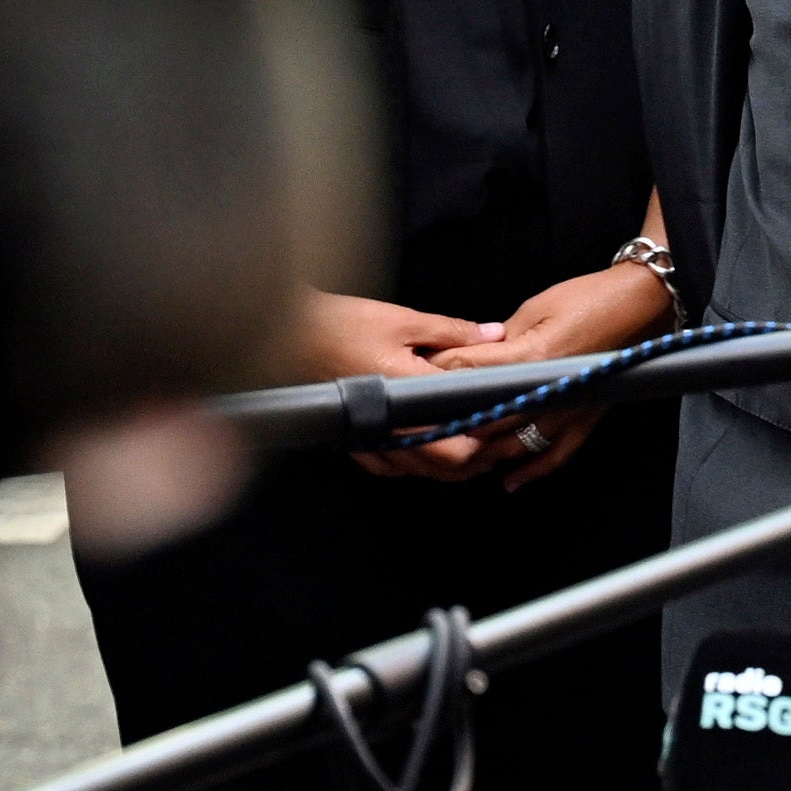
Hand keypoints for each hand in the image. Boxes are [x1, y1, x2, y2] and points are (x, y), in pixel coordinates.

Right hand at [295, 291, 504, 483]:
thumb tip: (492, 336)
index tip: (507, 424)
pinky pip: (386, 466)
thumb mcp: (401, 319)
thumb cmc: (337, 323)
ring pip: (415, 471)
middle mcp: (384, 424)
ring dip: (446, 465)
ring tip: (473, 448)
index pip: (455, 434)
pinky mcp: (349, 438)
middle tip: (498, 443)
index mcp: (402, 393)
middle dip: (475, 458)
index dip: (486, 435)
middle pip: (441, 464)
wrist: (283, 333)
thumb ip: (451, 332)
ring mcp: (364, 437)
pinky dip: (411, 464)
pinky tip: (424, 450)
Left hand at [425, 263, 676, 490]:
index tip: (420, 386)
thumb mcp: (535, 308)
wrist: (642, 304)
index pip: (473, 378)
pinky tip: (511, 481)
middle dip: (455, 421)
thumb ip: (499, 342)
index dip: (442, 381)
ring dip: (484, 452)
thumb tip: (463, 360)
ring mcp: (569, 410)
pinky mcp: (585, 418)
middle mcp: (550, 391)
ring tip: (459, 453)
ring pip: (514, 446)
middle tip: (429, 424)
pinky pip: (556, 455)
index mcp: (534, 357)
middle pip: (488, 420)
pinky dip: (532, 471)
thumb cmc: (591, 298)